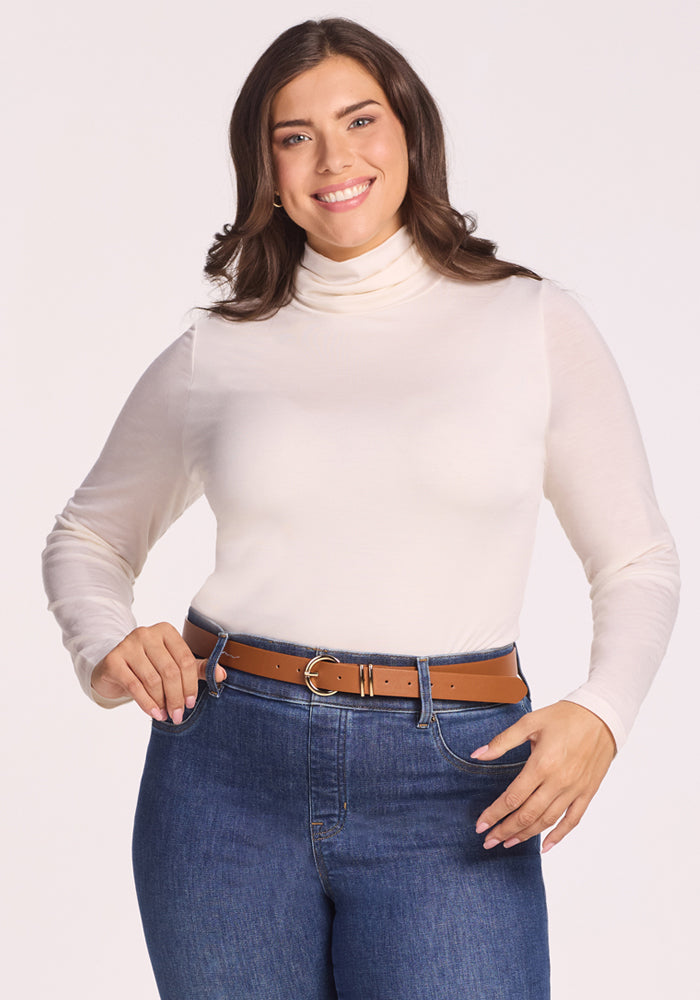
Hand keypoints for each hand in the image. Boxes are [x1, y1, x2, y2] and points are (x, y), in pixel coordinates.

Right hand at [90, 622, 226, 722]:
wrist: (112, 669)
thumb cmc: (148, 666)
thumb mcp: (173, 665)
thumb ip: (196, 668)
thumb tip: (222, 675)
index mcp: (166, 631)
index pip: (185, 659)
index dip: (191, 684)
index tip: (191, 703)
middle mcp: (147, 633)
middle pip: (170, 671)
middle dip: (177, 697)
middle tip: (178, 715)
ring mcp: (128, 644)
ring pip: (153, 679)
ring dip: (162, 702)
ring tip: (165, 715)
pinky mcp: (114, 660)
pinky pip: (135, 685)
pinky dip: (147, 703)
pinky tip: (154, 713)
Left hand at [470, 700, 615, 852]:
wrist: (602, 716)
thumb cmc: (565, 717)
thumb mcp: (530, 722)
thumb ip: (502, 741)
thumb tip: (477, 755)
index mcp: (541, 764)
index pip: (512, 797)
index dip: (494, 814)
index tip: (480, 825)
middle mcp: (558, 782)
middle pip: (527, 814)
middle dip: (505, 831)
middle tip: (489, 841)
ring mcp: (574, 790)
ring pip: (547, 821)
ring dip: (526, 835)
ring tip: (508, 843)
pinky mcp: (587, 792)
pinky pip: (572, 820)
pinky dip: (559, 836)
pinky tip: (545, 846)